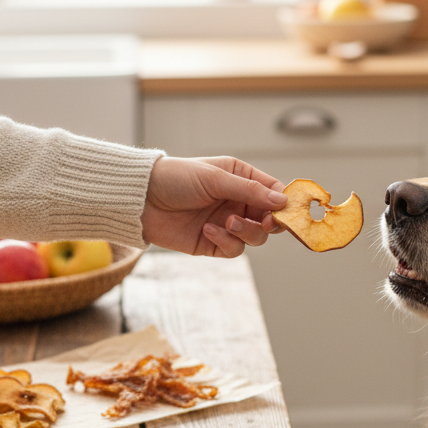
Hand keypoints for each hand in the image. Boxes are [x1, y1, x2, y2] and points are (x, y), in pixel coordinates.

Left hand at [141, 156, 287, 256]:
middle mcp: (236, 202)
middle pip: (268, 219)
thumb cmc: (175, 178)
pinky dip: (226, 241)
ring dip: (245, 232)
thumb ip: (250, 190)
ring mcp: (226, 224)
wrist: (141, 200)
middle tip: (262, 222)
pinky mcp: (213, 243)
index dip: (283, 203)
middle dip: (268, 223)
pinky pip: (233, 249)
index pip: (273, 192)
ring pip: (254, 237)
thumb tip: (283, 201)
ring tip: (227, 222)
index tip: (286, 211)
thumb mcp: (215, 178)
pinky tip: (208, 230)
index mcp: (240, 179)